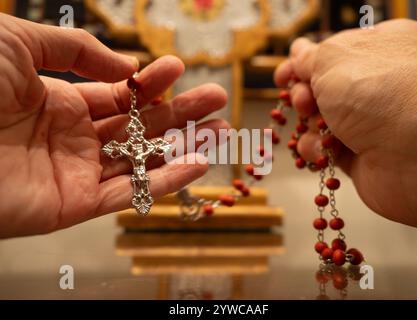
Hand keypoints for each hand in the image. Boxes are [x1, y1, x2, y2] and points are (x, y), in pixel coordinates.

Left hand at [0, 14, 227, 237]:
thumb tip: (124, 68)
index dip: (149, 81)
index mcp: (59, 101)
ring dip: (184, 145)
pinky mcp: (76, 204)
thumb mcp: (19, 43)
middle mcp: (72, 137)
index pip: (118, 94)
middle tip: (217, 98)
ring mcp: (77, 171)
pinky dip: (168, 181)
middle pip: (139, 126)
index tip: (176, 67)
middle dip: (180, 111)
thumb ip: (75, 49)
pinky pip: (131, 192)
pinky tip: (199, 163)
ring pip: (142, 159)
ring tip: (222, 129)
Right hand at [275, 19, 416, 230]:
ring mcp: (368, 121)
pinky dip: (317, 149)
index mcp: (378, 48)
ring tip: (317, 127)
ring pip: (318, 121)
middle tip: (305, 102)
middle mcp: (374, 84)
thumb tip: (297, 52)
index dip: (302, 64)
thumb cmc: (380, 94)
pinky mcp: (360, 153)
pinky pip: (325, 148)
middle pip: (320, 89)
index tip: (283, 77)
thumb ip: (309, 57)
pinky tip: (323, 150)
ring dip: (308, 125)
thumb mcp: (334, 60)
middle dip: (304, 96)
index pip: (330, 53)